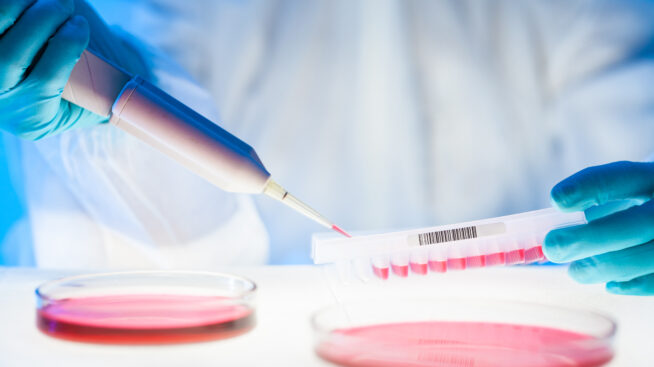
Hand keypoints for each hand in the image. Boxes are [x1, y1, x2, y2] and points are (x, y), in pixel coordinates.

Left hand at [0, 0, 105, 139]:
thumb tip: (113, 67)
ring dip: (19, 7)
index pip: (47, 80)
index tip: (81, 24)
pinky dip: (7, 7)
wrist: (29, 98)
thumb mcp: (86, 105)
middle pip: (11, 58)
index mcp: (32, 118)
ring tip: (43, 1)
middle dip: (43, 20)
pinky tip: (27, 3)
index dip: (67, 45)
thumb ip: (101, 91)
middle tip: (65, 4)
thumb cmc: (69, 95)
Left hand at [544, 161, 653, 295]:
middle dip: (585, 240)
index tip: (556, 200)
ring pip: (642, 259)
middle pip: (632, 225)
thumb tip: (553, 224)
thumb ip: (598, 201)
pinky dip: (631, 285)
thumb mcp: (630, 191)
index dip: (587, 187)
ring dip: (600, 268)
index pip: (621, 178)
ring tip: (575, 270)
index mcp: (652, 179)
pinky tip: (610, 283)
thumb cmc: (642, 206)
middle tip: (553, 247)